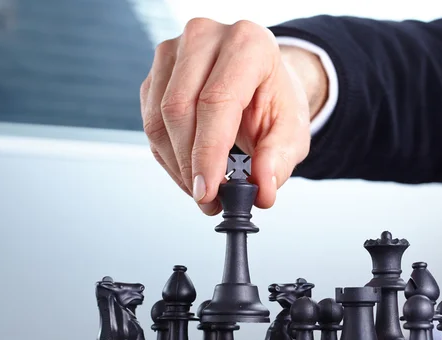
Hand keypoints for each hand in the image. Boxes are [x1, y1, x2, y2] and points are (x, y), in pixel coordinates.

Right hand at [140, 18, 324, 214]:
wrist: (262, 79)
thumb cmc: (275, 99)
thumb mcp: (291, 131)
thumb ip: (278, 160)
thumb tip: (261, 190)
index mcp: (247, 43)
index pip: (216, 101)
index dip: (207, 153)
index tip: (207, 192)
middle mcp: (206, 36)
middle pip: (179, 108)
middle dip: (189, 164)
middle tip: (207, 200)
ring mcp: (175, 51)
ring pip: (158, 118)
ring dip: (176, 164)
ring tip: (202, 189)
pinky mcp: (156, 71)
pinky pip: (150, 122)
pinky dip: (168, 155)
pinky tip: (188, 170)